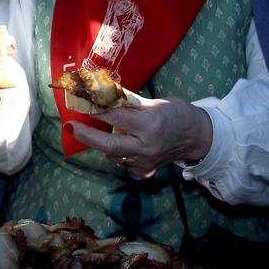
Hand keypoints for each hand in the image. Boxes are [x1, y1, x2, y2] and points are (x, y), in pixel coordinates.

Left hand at [70, 96, 213, 176]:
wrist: (197, 137)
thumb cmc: (177, 113)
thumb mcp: (155, 102)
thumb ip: (129, 104)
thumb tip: (102, 96)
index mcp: (150, 125)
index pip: (116, 117)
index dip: (95, 109)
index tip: (80, 101)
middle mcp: (146, 147)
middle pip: (109, 145)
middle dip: (86, 136)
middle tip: (70, 127)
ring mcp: (145, 163)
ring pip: (113, 154)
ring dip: (103, 141)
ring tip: (104, 129)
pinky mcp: (145, 172)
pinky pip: (122, 162)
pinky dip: (116, 152)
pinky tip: (122, 142)